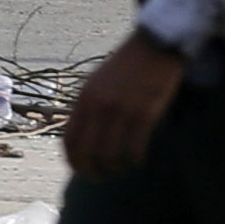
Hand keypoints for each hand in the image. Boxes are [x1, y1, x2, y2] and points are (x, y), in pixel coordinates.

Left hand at [58, 29, 181, 178]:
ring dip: (114, 168)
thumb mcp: (97, 83)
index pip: (70, 140)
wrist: (154, 46)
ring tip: (120, 170)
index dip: (73, 161)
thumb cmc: (126, 67)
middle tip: (100, 177)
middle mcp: (99, 106)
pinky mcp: (145, 113)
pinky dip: (134, 160)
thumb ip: (88, 108)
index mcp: (84, 99)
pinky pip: (135, 148)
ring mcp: (122, 110)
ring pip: (111, 154)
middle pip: (88, 152)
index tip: (79, 171)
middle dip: (92, 171)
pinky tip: (137, 162)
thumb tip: (82, 138)